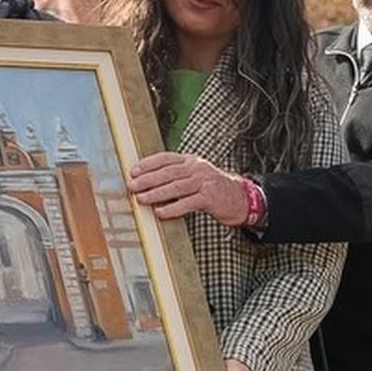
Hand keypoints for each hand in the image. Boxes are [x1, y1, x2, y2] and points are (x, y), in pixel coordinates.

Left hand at [128, 152, 252, 225]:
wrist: (239, 198)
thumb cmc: (211, 188)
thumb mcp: (194, 176)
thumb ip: (175, 176)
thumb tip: (147, 183)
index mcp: (190, 160)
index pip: (166, 158)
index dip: (148, 164)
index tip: (133, 171)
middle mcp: (197, 168)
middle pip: (168, 172)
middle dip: (147, 179)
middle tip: (132, 186)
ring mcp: (204, 182)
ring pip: (176, 187)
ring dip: (156, 194)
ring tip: (141, 199)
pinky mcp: (210, 197)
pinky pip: (187, 203)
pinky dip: (172, 208)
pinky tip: (160, 212)